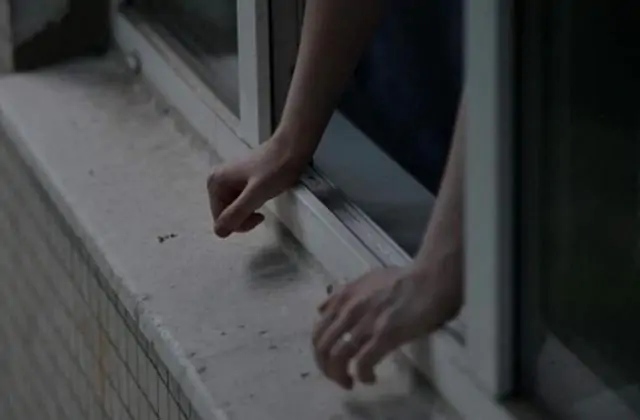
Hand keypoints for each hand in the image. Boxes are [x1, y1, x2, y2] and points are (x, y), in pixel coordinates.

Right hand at [207, 136, 309, 237]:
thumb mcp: (255, 194)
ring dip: (248, 212)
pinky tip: (263, 196)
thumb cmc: (275, 169)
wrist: (291, 148)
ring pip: (234, 208)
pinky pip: (240, 200)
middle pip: (225, 213)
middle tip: (261, 213)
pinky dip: (251, 204)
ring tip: (263, 201)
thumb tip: (219, 232)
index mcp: (215, 182)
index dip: (239, 223)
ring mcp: (228, 179)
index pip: (220, 218)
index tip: (259, 217)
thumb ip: (237, 213)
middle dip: (243, 218)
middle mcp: (217, 180)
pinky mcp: (240, 179)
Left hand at [312, 265, 461, 388]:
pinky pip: (362, 363)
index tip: (331, 361)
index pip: (317, 331)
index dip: (320, 352)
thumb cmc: (402, 280)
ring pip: (337, 357)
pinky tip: (370, 378)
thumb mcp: (365, 280)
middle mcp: (348, 310)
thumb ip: (342, 295)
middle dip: (326, 368)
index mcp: (343, 297)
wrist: (429, 280)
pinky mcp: (384, 335)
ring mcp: (365, 323)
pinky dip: (362, 375)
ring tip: (350, 383)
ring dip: (340, 376)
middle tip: (338, 377)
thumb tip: (322, 309)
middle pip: (322, 347)